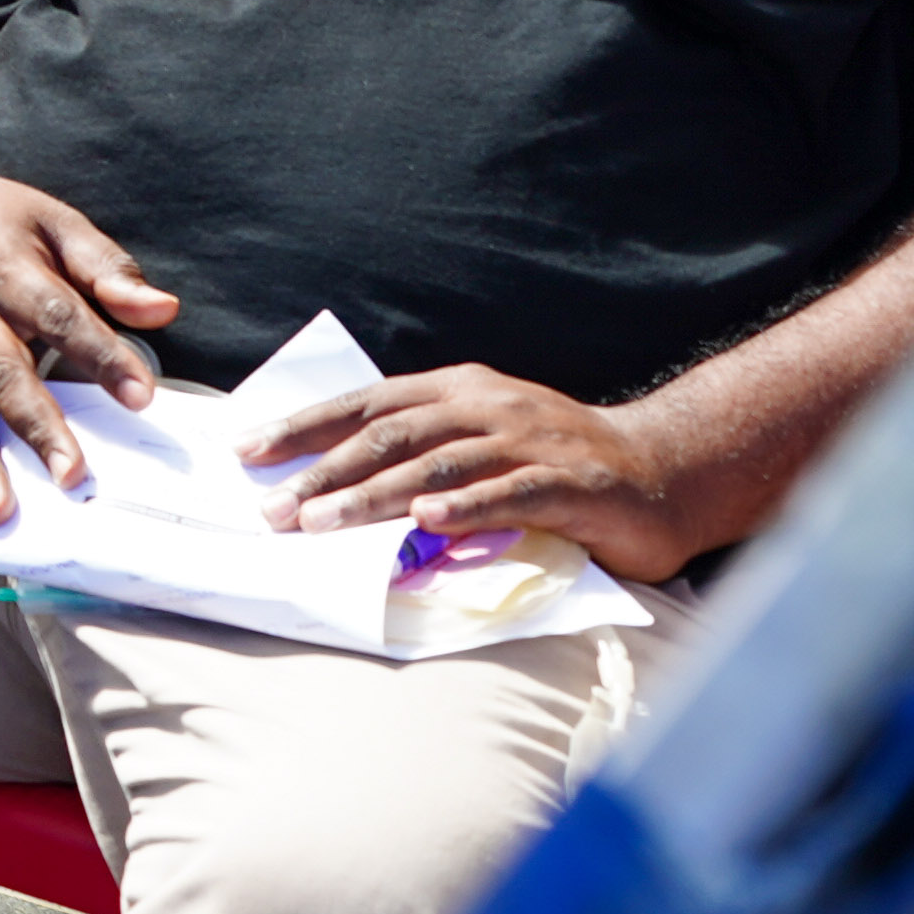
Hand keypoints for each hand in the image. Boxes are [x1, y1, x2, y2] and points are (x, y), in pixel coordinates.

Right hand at [0, 160, 180, 528]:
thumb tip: (165, 311)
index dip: (101, 355)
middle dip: (35, 426)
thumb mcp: (52, 220)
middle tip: (71, 476)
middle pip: (0, 372)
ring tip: (0, 510)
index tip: (142, 397)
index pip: (59, 314)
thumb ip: (107, 267)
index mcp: (5, 268)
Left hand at [244, 367, 707, 581]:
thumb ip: (422, 453)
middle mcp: (485, 405)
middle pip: (388, 435)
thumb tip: (333, 483)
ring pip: (435, 464)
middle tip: (273, 507)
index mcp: (457, 391)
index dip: (305, 425)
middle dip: (323, 471)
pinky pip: (508, 492)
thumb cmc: (556, 463)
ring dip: (372, 495)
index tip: (248, 451)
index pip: (365, 404)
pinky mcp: (568, 482)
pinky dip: (464, 506)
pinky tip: (426, 522)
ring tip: (321, 521)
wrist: (664, 470)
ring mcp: (527, 440)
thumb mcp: (481, 442)